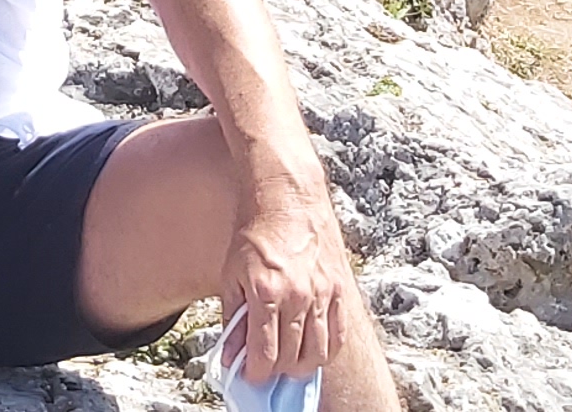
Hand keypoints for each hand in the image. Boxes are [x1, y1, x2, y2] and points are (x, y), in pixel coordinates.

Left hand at [216, 172, 352, 382]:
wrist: (287, 197)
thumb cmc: (255, 233)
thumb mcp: (231, 275)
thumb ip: (233, 320)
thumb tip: (231, 358)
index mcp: (266, 292)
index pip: (265, 356)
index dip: (255, 374)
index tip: (249, 375)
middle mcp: (298, 296)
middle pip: (292, 360)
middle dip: (276, 372)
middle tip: (265, 368)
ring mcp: (323, 293)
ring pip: (318, 354)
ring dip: (301, 366)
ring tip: (287, 360)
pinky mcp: (340, 289)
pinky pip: (339, 336)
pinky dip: (326, 351)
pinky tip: (311, 349)